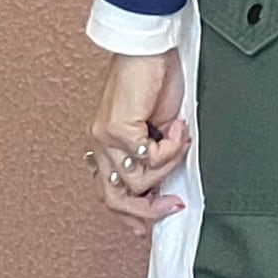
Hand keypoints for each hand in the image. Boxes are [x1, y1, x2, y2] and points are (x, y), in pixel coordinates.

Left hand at [86, 50, 189, 236]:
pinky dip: (171, 147)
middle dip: (147, 210)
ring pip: (138, 180)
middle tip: (172, 205)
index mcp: (104, 146)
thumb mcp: (158, 131)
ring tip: (179, 137)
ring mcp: (104, 138)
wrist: (149, 49)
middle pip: (115, 199)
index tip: (147, 229)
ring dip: (169, 163)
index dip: (129, 216)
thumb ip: (156, 159)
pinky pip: (150, 158)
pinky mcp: (116, 129)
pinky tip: (176, 127)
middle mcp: (98, 144)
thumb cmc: (155, 81)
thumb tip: (168, 188)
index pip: (108, 193)